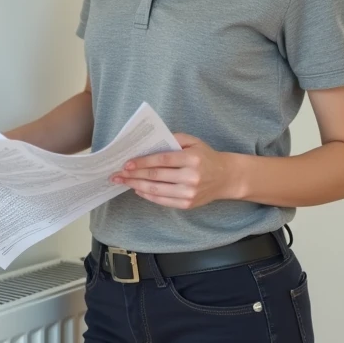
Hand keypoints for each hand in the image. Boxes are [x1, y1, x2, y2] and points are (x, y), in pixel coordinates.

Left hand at [111, 133, 239, 209]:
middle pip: (156, 176)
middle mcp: (191, 177)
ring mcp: (189, 193)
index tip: (126, 163)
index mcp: (192, 159)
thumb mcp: (194, 141)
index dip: (142, 162)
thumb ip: (174, 138)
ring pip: (157, 190)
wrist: (226, 177)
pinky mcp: (187, 204)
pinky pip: (163, 201)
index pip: (162, 160)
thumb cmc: (206, 157)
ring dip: (136, 186)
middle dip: (134, 175)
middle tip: (118, 174)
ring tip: (123, 182)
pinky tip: (138, 190)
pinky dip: (148, 196)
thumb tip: (150, 142)